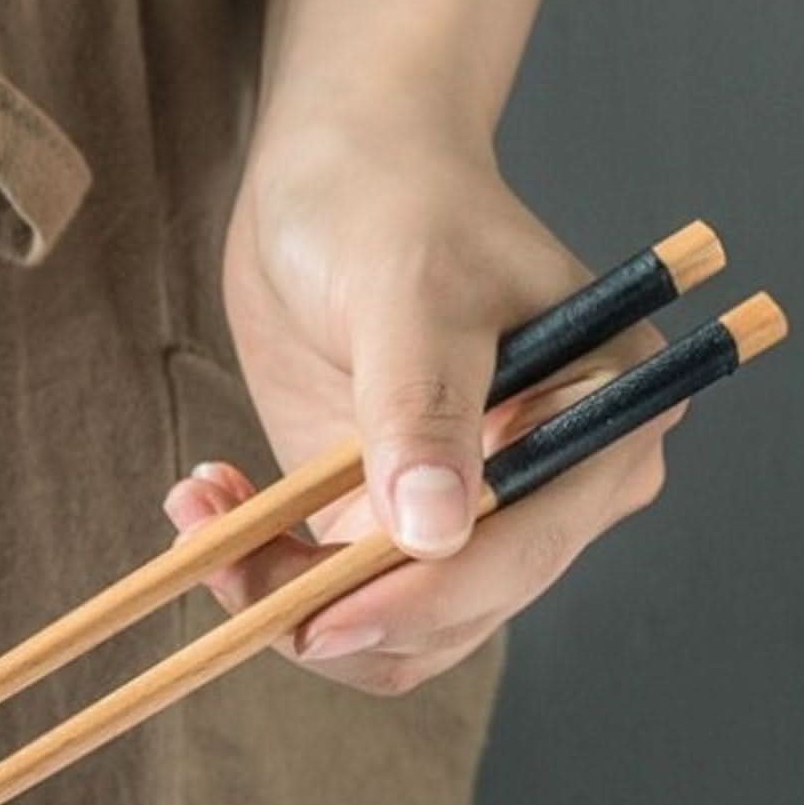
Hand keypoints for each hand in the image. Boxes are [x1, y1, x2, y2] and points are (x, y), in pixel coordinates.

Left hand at [169, 114, 673, 695]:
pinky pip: (330, 599)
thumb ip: (419, 412)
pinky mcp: (389, 529)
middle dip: (325, 603)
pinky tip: (211, 504)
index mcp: (602, 424)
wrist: (335, 175)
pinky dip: (262, 578)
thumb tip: (436, 533)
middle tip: (214, 548)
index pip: (519, 552)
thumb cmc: (393, 202)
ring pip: (379, 630)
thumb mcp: (405, 293)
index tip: (314, 622)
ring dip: (277, 596)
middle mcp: (552, 491)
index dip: (417, 602)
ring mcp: (469, 518)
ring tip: (201, 513)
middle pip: (446, 615)